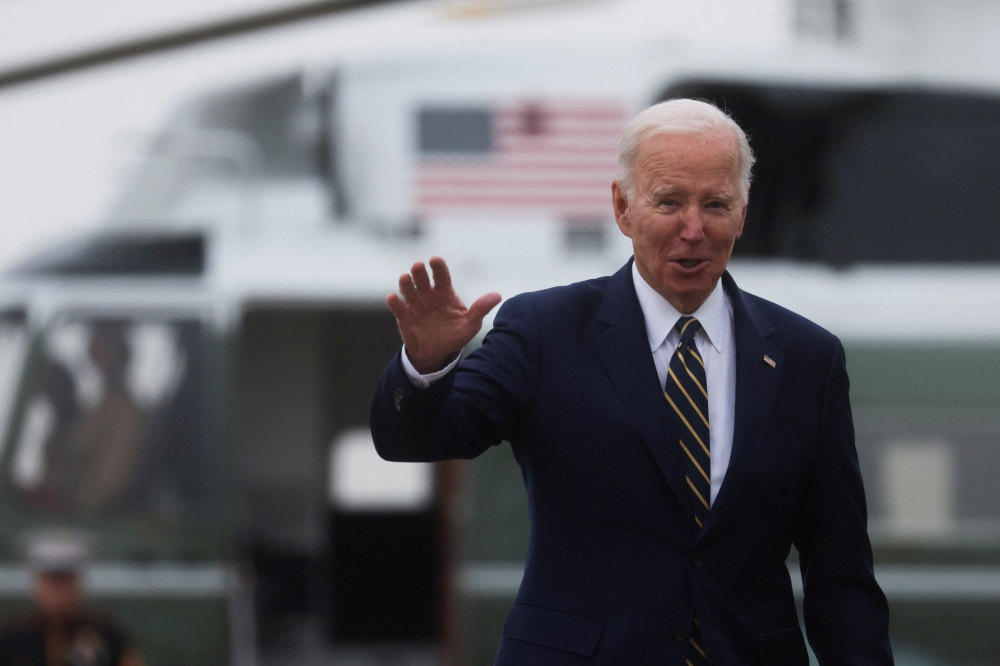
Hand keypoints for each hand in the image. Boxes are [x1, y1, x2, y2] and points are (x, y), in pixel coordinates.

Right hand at [387, 257, 501, 373]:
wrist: (437, 352)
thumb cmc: (455, 334)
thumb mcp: (470, 324)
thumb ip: (481, 309)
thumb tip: (497, 295)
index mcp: (444, 293)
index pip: (441, 276)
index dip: (438, 267)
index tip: (435, 259)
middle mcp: (428, 295)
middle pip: (422, 279)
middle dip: (419, 272)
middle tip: (419, 266)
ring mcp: (415, 305)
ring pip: (408, 290)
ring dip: (406, 283)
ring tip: (405, 278)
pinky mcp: (404, 317)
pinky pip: (398, 308)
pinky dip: (395, 302)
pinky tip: (393, 297)